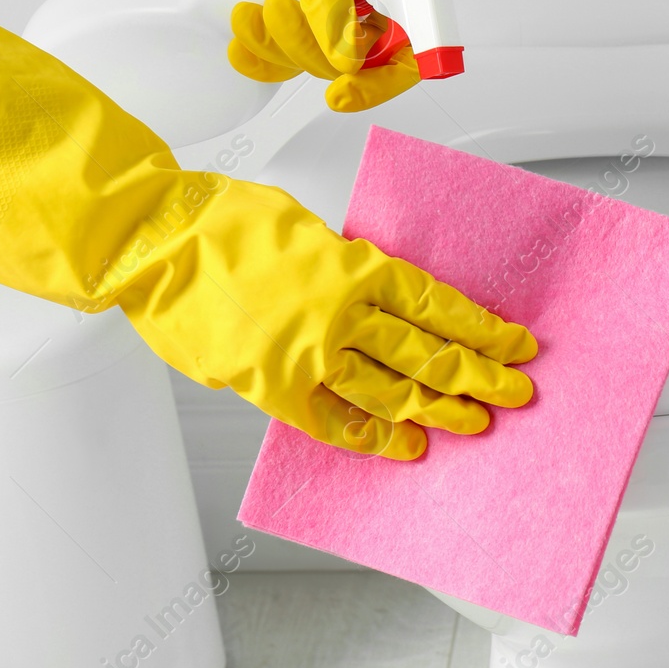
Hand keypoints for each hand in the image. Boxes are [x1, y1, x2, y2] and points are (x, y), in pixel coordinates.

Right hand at [0, 5, 535, 458]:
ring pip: (392, 391)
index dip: (483, 328)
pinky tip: (403, 446)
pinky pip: (333, 422)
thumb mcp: (302, 226)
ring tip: (475, 425)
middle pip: (430, 354)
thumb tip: (372, 288)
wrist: (151, 242)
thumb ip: (343, 262)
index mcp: (355, 264)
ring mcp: (307, 354)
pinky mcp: (270, 386)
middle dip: (480, 376)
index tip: (517, 343)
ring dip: (438, 410)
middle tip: (516, 394)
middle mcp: (341, 313)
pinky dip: (370, 437)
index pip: (439, 305)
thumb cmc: (218, 221)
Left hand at [42, 0, 415, 107]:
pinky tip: (240, 34)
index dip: (382, 74)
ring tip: (246, 10)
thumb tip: (347, 55)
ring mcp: (316, 0)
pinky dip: (256, 53)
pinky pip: (279, 56)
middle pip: (349, 58)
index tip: (344, 89)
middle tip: (275, 10)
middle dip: (305, 47)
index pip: (403, 39)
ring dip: (274, 46)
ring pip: (310, 60)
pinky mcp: (282, 7)